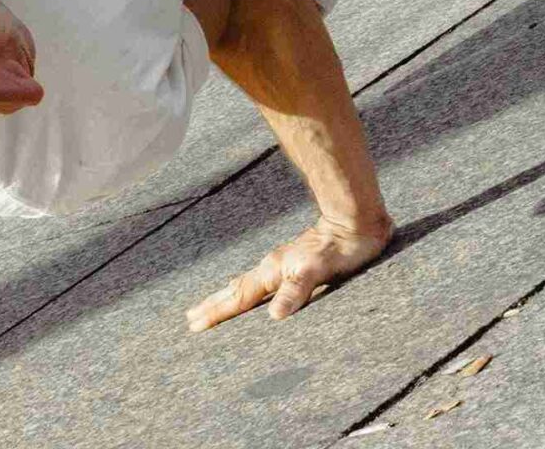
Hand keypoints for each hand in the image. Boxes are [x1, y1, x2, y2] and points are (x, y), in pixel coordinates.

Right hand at [186, 216, 390, 331]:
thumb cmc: (339, 247)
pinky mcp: (294, 263)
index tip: (195, 324)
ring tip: (211, 305)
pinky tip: (251, 292)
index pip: (239, 297)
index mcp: (273, 271)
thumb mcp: (317, 270)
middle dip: (213, 305)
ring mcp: (281, 264)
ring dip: (226, 297)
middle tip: (191, 318)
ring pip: (246, 284)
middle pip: (235, 290)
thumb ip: (296, 290)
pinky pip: (261, 281)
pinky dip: (246, 290)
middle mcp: (272, 268)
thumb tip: (273, 315)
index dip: (217, 312)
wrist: (354, 220)